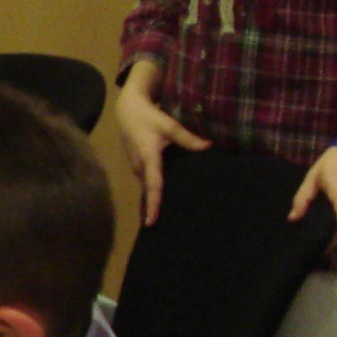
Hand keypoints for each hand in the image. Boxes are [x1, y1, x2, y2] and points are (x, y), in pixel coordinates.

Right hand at [113, 68, 209, 225]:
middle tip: (162, 227)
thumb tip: (208, 146)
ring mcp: (136, 166)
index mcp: (148, 159)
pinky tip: (159, 197)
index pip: (152, 186)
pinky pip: (146, 181)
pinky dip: (151, 191)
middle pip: (148, 192)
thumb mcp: (169, 126)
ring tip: (160, 216)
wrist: (127, 110)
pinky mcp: (137, 164)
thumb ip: (188, 138)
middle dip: (153, 208)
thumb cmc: (148, 117)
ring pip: (146, 187)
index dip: (153, 204)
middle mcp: (139, 167)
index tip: (151, 222)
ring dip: (152, 200)